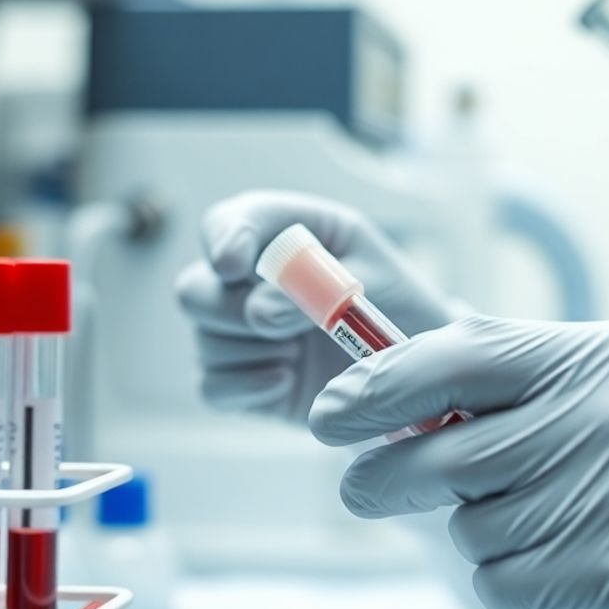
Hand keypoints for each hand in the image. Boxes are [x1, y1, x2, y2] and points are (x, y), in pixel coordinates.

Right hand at [176, 191, 455, 424]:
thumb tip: (259, 312)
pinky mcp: (244, 380)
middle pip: (193, 287)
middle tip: (277, 325)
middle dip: (227, 309)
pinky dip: (246, 386)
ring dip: (253, 349)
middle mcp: (249, 281)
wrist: (415, 364)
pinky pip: (213, 386)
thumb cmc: (396, 301)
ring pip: (206, 338)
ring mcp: (241, 332)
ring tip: (302, 352)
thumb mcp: (375, 276)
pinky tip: (286, 380)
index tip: (233, 265)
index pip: (228, 222)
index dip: (222, 239)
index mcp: (282, 234)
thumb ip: (321, 285)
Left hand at [309, 316, 608, 608]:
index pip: (458, 355)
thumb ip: (516, 375)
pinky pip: (501, 579)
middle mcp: (604, 416)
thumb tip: (393, 386)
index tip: (328, 412)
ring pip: (467, 523)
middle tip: (363, 484)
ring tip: (540, 519)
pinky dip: (507, 578)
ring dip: (474, 529)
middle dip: (381, 473)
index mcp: (598, 354)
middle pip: (440, 449)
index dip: (378, 384)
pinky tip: (563, 561)